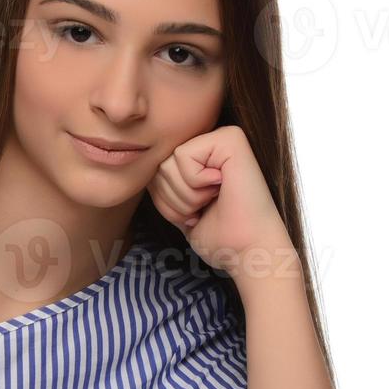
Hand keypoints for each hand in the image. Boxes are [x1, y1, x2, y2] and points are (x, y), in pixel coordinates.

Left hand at [146, 124, 293, 275]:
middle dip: (174, 199)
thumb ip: (163, 185)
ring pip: (167, 162)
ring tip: (214, 200)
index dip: (166, 201)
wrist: (248, 251)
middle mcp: (212, 143)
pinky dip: (195, 182)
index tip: (195, 214)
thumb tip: (140, 170)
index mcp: (202, 158)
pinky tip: (221, 187)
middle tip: (205, 208)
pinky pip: (182, 155)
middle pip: (158, 165)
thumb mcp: (179, 208)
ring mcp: (222, 137)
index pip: (154, 171)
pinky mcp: (230, 138)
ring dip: (185, 195)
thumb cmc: (220, 236)